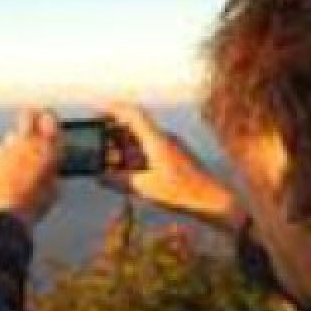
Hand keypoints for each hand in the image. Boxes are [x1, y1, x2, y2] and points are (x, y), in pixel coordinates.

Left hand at [0, 108, 61, 227]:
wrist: (2, 216)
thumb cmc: (31, 206)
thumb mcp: (53, 190)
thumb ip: (53, 169)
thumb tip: (51, 166)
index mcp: (46, 148)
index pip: (50, 118)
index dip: (50, 119)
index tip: (50, 122)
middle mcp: (25, 141)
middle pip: (28, 115)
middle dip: (33, 118)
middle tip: (36, 126)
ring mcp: (5, 147)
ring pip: (13, 134)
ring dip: (18, 142)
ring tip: (21, 162)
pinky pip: (1, 149)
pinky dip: (5, 157)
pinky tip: (7, 173)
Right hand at [100, 102, 244, 230]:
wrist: (213, 200)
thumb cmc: (182, 193)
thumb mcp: (144, 188)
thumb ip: (119, 181)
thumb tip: (99, 177)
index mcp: (157, 140)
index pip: (133, 115)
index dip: (114, 109)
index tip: (97, 111)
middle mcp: (165, 138)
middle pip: (136, 125)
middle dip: (115, 131)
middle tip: (98, 139)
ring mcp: (172, 146)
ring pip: (144, 138)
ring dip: (126, 145)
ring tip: (111, 159)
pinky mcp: (177, 156)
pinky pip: (152, 148)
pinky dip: (137, 154)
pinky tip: (130, 170)